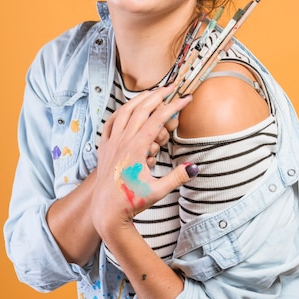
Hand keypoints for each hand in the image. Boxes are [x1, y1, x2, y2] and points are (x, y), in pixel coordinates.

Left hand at [91, 84, 192, 234]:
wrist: (106, 211)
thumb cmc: (132, 202)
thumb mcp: (158, 191)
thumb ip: (177, 177)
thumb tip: (194, 167)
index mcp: (136, 149)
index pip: (157, 119)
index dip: (173, 106)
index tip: (186, 98)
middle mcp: (122, 141)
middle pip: (141, 109)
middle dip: (158, 95)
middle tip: (171, 87)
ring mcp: (111, 142)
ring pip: (124, 112)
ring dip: (139, 99)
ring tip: (152, 92)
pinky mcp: (104, 147)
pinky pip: (111, 122)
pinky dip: (121, 111)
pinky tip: (128, 108)